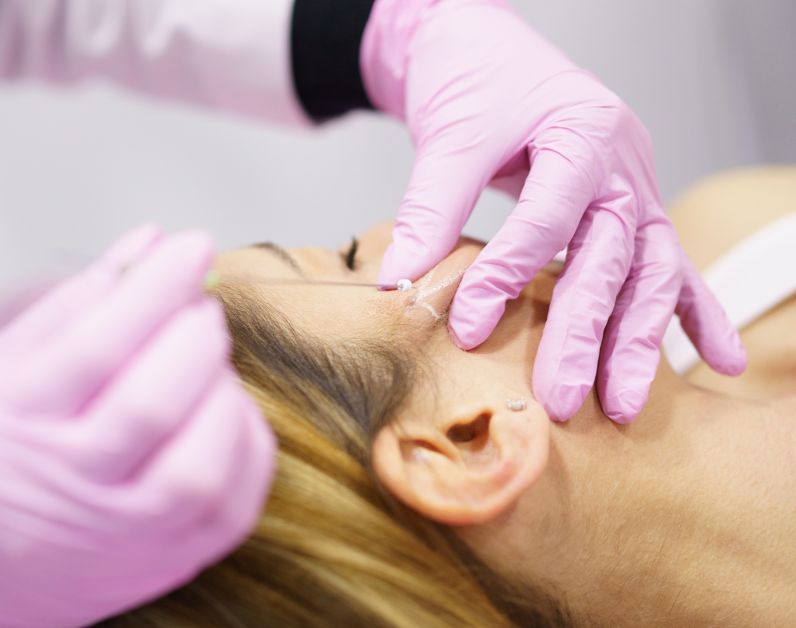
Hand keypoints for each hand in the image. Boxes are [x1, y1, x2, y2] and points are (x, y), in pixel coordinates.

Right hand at [0, 225, 275, 626]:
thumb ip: (71, 306)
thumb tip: (147, 244)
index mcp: (9, 423)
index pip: (93, 348)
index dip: (154, 289)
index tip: (190, 246)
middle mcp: (60, 488)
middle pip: (150, 407)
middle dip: (194, 336)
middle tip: (201, 307)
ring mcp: (115, 538)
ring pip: (196, 468)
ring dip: (224, 393)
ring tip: (210, 360)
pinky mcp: (161, 565)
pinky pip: (230, 507)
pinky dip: (246, 445)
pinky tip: (227, 410)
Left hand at [362, 0, 745, 421]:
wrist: (489, 50)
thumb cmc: (477, 81)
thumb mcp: (451, 134)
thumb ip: (431, 208)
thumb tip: (400, 282)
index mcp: (583, 132)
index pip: (550, 218)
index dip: (508, 275)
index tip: (468, 327)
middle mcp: (623, 166)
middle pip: (612, 258)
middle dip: (586, 334)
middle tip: (560, 397)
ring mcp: (636, 192)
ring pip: (651, 273)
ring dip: (640, 342)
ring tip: (625, 405)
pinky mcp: (634, 212)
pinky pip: (674, 266)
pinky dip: (699, 315)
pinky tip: (722, 362)